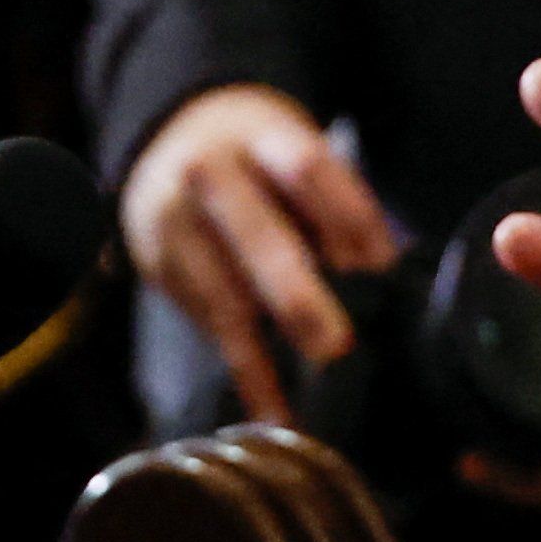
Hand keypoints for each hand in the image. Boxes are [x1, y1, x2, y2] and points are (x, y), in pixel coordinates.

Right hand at [119, 83, 395, 424]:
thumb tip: (372, 269)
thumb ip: (335, 203)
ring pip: (223, 292)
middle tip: (336, 345)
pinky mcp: (159, 263)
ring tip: (304, 394)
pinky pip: (206, 322)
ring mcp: (175, 221)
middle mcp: (209, 174)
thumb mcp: (295, 149)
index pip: (307, 168)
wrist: (170, 137)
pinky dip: (243, 368)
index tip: (382, 266)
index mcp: (259, 135)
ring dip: (266, 348)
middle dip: (297, 296)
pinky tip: (270, 406)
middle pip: (259, 235)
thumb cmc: (258, 155)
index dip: (348, 216)